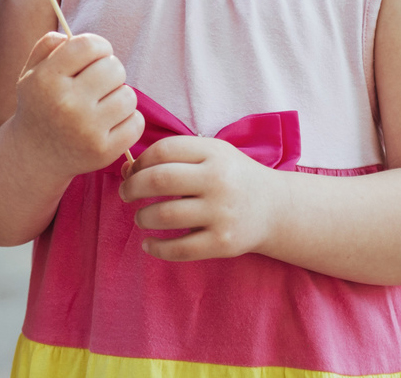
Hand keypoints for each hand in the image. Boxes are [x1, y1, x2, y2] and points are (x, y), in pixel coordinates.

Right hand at [8, 32, 141, 179]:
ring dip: (119, 97)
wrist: (33, 156)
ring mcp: (86, 130)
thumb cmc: (39, 106)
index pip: (90, 45)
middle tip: (98, 84)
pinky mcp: (103, 152)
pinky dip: (128, 120)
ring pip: (129, 96)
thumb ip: (47, 45)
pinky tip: (110, 123)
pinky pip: (136, 122)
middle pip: (114, 68)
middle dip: (110, 71)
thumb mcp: (31, 72)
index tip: (95, 57)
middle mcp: (66, 104)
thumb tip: (70, 36)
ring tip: (102, 105)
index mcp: (47, 79)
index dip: (99, 47)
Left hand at [119, 136, 275, 261]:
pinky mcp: (223, 243)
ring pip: (164, 216)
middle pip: (158, 180)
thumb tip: (126, 169)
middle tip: (126, 194)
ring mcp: (221, 213)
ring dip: (142, 218)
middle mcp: (218, 181)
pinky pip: (179, 249)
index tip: (133, 171)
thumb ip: (171, 158)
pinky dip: (156, 248)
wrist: (275, 209)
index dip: (140, 161)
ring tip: (141, 218)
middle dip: (132, 188)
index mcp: (214, 154)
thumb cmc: (232, 178)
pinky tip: (149, 244)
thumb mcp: (210, 156)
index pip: (163, 151)